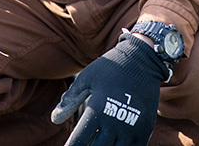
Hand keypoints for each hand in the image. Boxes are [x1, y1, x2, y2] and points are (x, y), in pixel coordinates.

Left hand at [51, 34, 169, 145]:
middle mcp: (113, 123)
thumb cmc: (110, 68)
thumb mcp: (87, 78)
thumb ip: (70, 99)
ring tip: (97, 143)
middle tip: (82, 144)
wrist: (142, 60)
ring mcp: (130, 129)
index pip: (79, 140)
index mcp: (97, 109)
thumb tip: (54, 119)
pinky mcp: (144, 131)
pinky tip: (113, 143)